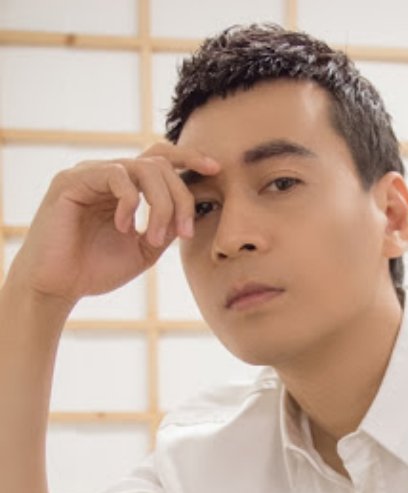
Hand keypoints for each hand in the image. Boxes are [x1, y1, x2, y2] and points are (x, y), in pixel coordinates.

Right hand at [8, 143, 219, 309]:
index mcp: (126, 188)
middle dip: (180, 198)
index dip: (189, 158)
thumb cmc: (96, 269)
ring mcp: (90, 174)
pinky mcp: (72, 181)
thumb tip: (191, 213)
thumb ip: (165, 229)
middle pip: (159, 164)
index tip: (215, 169)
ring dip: (160, 204)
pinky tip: (125, 226)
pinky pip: (115, 175)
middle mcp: (108, 174)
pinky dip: (129, 201)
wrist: (58, 286)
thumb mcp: (143, 250)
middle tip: (184, 233)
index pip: (161, 159)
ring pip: (142, 168)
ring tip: (154, 237)